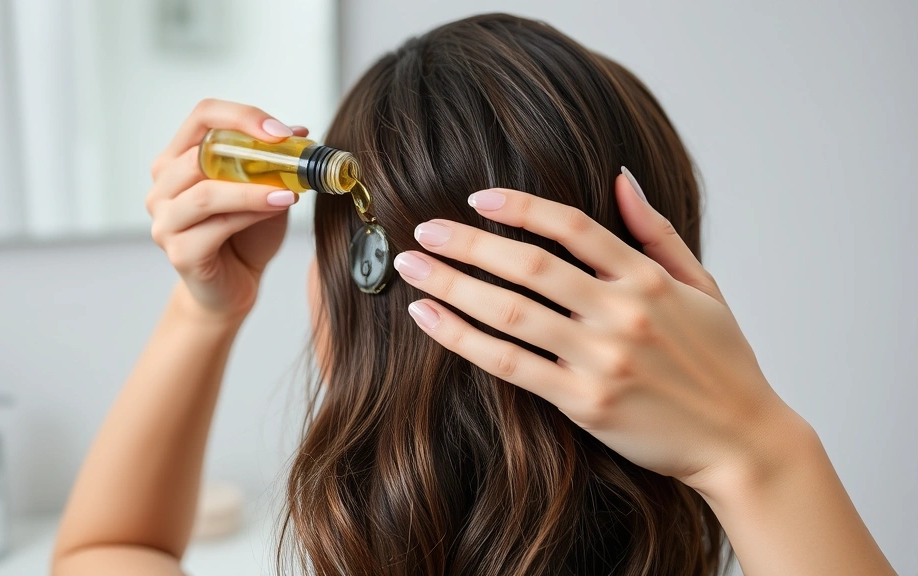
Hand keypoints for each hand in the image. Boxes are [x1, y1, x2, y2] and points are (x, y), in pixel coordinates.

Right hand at [145, 99, 308, 321]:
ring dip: (252, 189)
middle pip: (200, 152)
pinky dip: (249, 215)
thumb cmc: (246, 235)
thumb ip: (274, 162)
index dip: (242, 116)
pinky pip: (215, 226)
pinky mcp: (179, 251)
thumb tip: (301, 133)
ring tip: (290, 191)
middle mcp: (163, 186)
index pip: (203, 116)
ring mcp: (165, 220)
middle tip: (294, 158)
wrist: (234, 286)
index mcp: (178, 159)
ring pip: (206, 193)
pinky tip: (277, 207)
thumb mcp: (265, 189)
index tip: (281, 132)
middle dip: (252, 152)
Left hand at [394, 170, 808, 495]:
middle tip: (423, 230)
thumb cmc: (721, 362)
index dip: (521, 206)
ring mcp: (601, 359)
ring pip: (510, 312)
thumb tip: (620, 177)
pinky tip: (429, 318)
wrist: (741, 441)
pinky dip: (463, 339)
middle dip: (468, 243)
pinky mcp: (584, 402)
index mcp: (648, 280)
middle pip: (530, 265)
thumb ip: (657, 231)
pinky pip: (509, 364)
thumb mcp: (702, 286)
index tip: (477, 197)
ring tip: (412, 268)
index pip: (574, 227)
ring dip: (453, 285)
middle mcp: (622, 314)